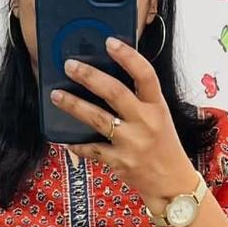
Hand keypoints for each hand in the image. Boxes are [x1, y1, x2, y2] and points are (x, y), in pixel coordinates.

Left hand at [50, 37, 196, 208]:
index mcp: (157, 107)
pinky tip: (67, 141)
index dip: (128, 57)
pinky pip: (92, 150)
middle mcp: (145, 122)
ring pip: (98, 119)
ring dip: (74, 106)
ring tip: (56, 95)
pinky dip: (78, 145)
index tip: (109, 42)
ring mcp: (131, 143)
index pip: (145, 75)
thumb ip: (140, 100)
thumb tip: (107, 79)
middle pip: (115, 92)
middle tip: (70, 65)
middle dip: (89, 77)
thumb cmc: (163, 146)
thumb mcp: (160, 117)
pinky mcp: (119, 162)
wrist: (171, 184)